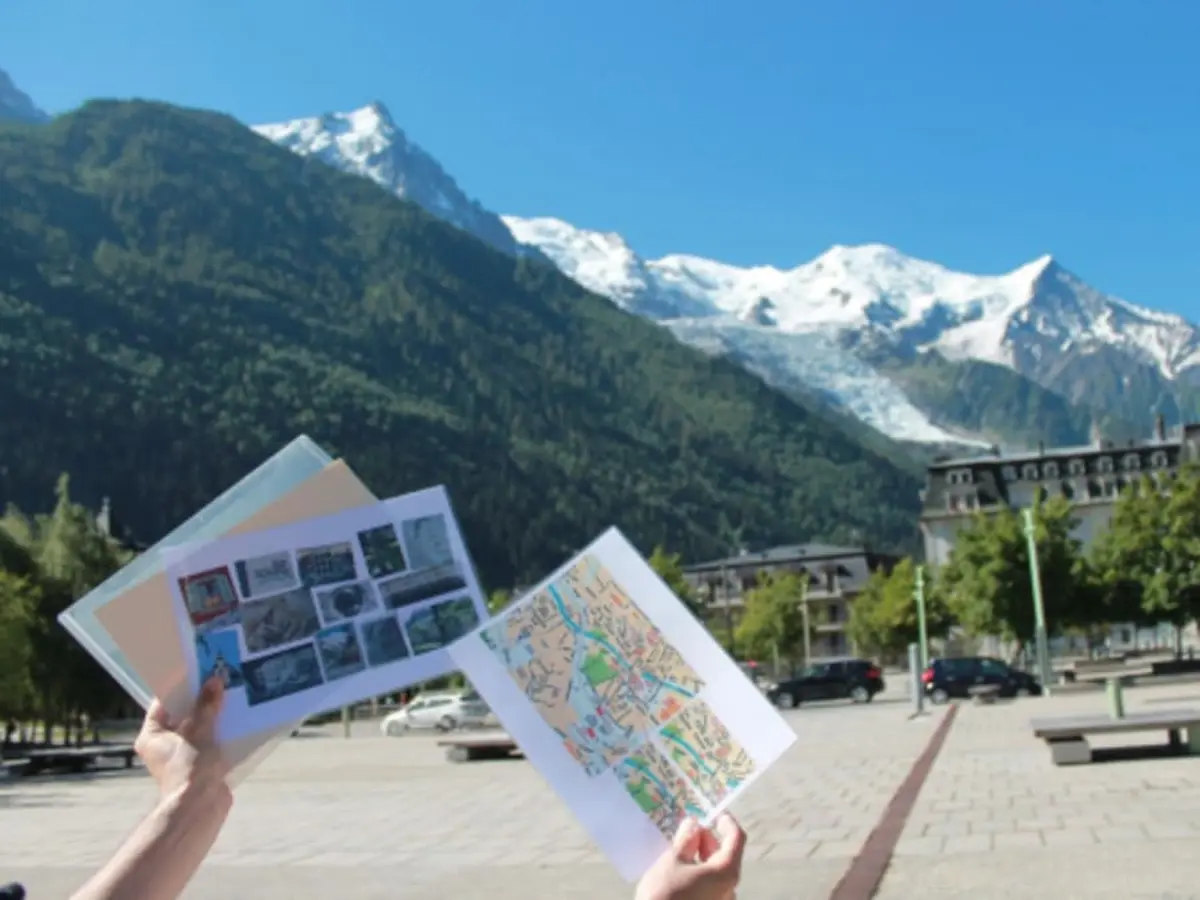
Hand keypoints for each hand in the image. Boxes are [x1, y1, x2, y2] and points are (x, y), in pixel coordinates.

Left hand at [134, 676, 229, 799]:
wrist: (200, 808)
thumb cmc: (189, 768)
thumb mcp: (199, 730)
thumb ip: (206, 705)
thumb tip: (214, 681)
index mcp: (152, 735)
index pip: (163, 702)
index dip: (180, 685)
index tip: (197, 670)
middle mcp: (164, 745)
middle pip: (184, 713)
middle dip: (202, 698)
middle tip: (219, 678)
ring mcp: (183, 755)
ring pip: (201, 727)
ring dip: (215, 715)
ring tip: (233, 695)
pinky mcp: (201, 764)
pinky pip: (212, 741)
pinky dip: (223, 731)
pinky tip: (240, 719)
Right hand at [635, 813, 745, 899]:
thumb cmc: (666, 892)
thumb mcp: (674, 859)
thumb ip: (687, 839)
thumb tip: (694, 825)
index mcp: (726, 872)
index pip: (736, 839)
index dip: (727, 822)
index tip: (715, 813)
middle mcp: (730, 889)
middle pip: (726, 856)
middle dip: (709, 841)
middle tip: (690, 830)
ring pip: (717, 872)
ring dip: (703, 856)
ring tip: (682, 848)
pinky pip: (710, 885)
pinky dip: (700, 872)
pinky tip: (682, 868)